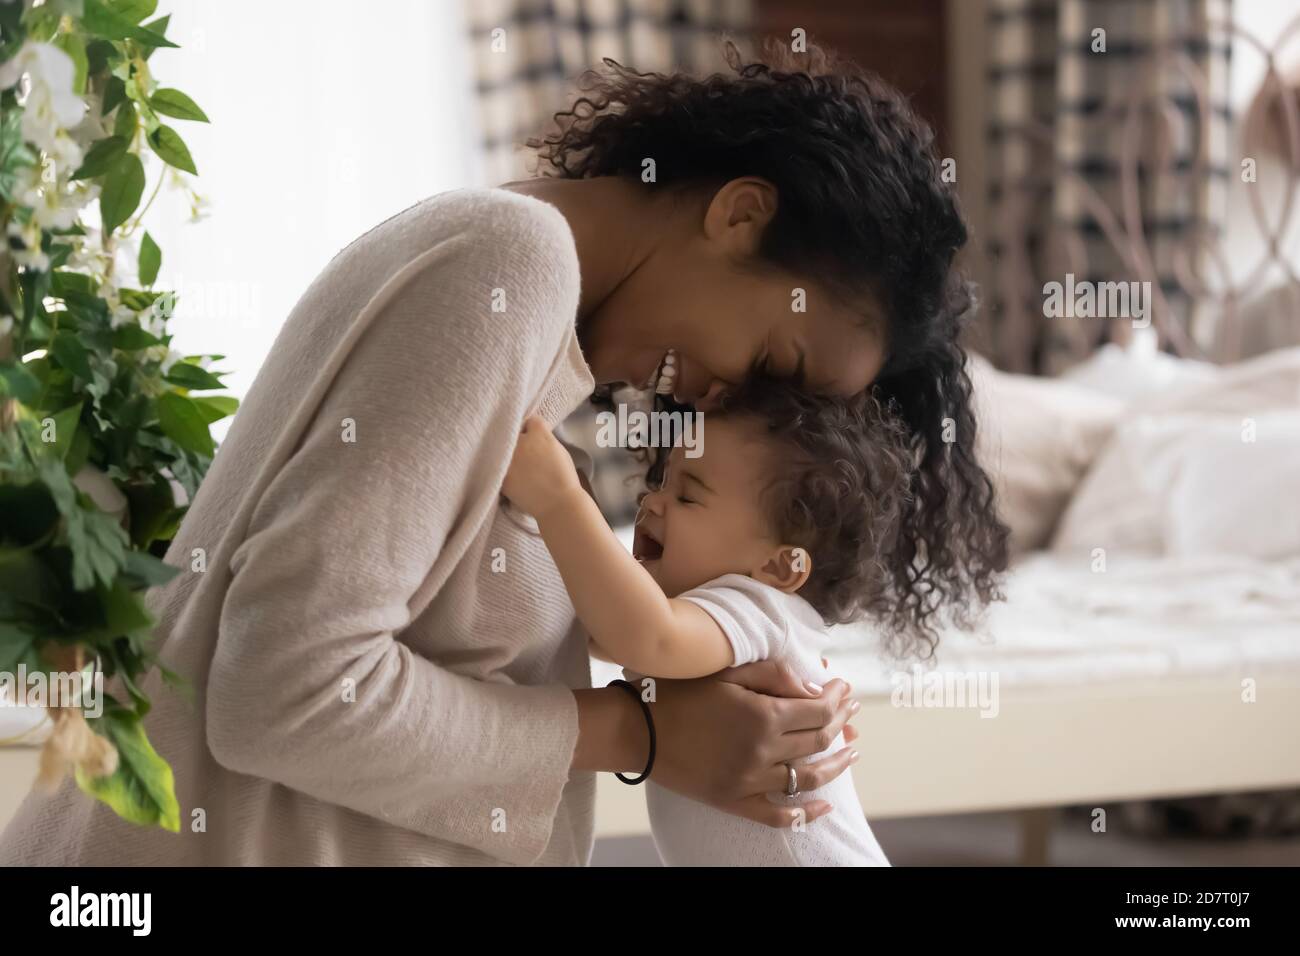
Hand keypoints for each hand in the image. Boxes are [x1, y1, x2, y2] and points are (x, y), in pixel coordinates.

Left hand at [501, 415, 582, 518]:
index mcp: (539, 434)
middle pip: (513, 432)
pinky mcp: (501, 475)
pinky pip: (498, 466)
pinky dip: (503, 470)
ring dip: (508, 454)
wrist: (557, 504)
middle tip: (525, 453)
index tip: (534, 437)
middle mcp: (521, 442)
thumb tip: (532, 433)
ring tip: (518, 466)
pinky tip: (514, 477)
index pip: (531, 421)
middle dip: (518, 440)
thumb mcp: (559, 449)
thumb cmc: (564, 478)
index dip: (533, 429)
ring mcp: (509, 459)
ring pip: (502, 448)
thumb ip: (544, 437)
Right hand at [647, 660, 857, 826]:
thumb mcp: (726, 671)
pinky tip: (823, 807)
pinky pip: (778, 815)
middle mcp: (762, 751)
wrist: (636, 729)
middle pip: (818, 741)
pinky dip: (805, 814)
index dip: (837, 699)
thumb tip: (813, 691)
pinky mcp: (734, 800)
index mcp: (763, 715)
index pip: (818, 709)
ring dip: (836, 766)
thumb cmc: (678, 691)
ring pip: (807, 778)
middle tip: (851, 713)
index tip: (844, 688)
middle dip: (840, 724)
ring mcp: (749, 781)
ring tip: (851, 753)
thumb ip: (773, 675)